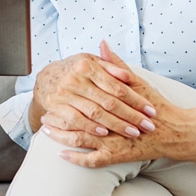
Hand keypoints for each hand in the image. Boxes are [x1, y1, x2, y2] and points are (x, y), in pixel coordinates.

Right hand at [33, 41, 156, 139]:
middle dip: (131, 116)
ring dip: (116, 125)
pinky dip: (91, 128)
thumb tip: (128, 75)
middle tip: (148, 126)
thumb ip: (111, 67)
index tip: (150, 110)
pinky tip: (105, 133)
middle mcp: (76, 79)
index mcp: (87, 66)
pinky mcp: (56, 107)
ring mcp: (65, 94)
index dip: (136, 99)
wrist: (46, 78)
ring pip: (96, 113)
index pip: (118, 86)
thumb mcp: (92, 62)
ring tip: (132, 132)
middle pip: (109, 102)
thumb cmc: (75, 70)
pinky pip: (77, 121)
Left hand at [44, 49, 195, 171]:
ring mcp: (114, 140)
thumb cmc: (155, 106)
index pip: (83, 99)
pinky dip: (76, 158)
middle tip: (43, 117)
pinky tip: (62, 155)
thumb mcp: (136, 82)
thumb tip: (103, 44)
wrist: (174, 131)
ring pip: (81, 139)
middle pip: (77, 119)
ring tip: (47, 133)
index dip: (65, 99)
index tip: (50, 97)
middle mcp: (112, 121)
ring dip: (62, 136)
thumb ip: (116, 65)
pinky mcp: (118, 156)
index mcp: (114, 102)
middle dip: (58, 119)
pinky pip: (92, 160)